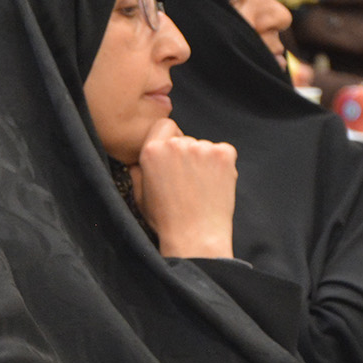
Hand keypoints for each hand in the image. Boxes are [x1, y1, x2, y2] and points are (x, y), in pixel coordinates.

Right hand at [127, 118, 236, 258]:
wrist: (196, 237)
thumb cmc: (167, 220)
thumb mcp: (140, 195)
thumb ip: (138, 170)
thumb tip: (139, 159)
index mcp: (152, 150)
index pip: (165, 126)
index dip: (169, 140)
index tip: (173, 158)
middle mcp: (177, 144)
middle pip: (186, 138)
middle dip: (187, 154)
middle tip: (188, 181)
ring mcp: (203, 148)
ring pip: (204, 146)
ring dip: (204, 161)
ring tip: (201, 188)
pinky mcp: (224, 154)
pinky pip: (224, 152)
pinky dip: (222, 165)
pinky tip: (215, 185)